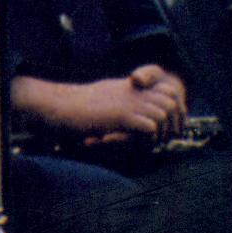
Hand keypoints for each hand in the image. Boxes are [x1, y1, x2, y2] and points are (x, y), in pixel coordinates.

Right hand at [10, 66, 186, 144]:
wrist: (59, 105)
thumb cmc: (75, 107)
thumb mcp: (103, 99)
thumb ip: (117, 104)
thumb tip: (122, 117)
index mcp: (131, 87)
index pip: (167, 88)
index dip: (172, 107)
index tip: (167, 125)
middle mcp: (134, 92)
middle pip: (172, 99)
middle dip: (172, 120)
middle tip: (164, 137)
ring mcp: (128, 102)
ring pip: (164, 113)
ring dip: (162, 131)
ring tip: (153, 144)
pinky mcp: (121, 116)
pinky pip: (150, 126)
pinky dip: (149, 139)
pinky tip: (140, 146)